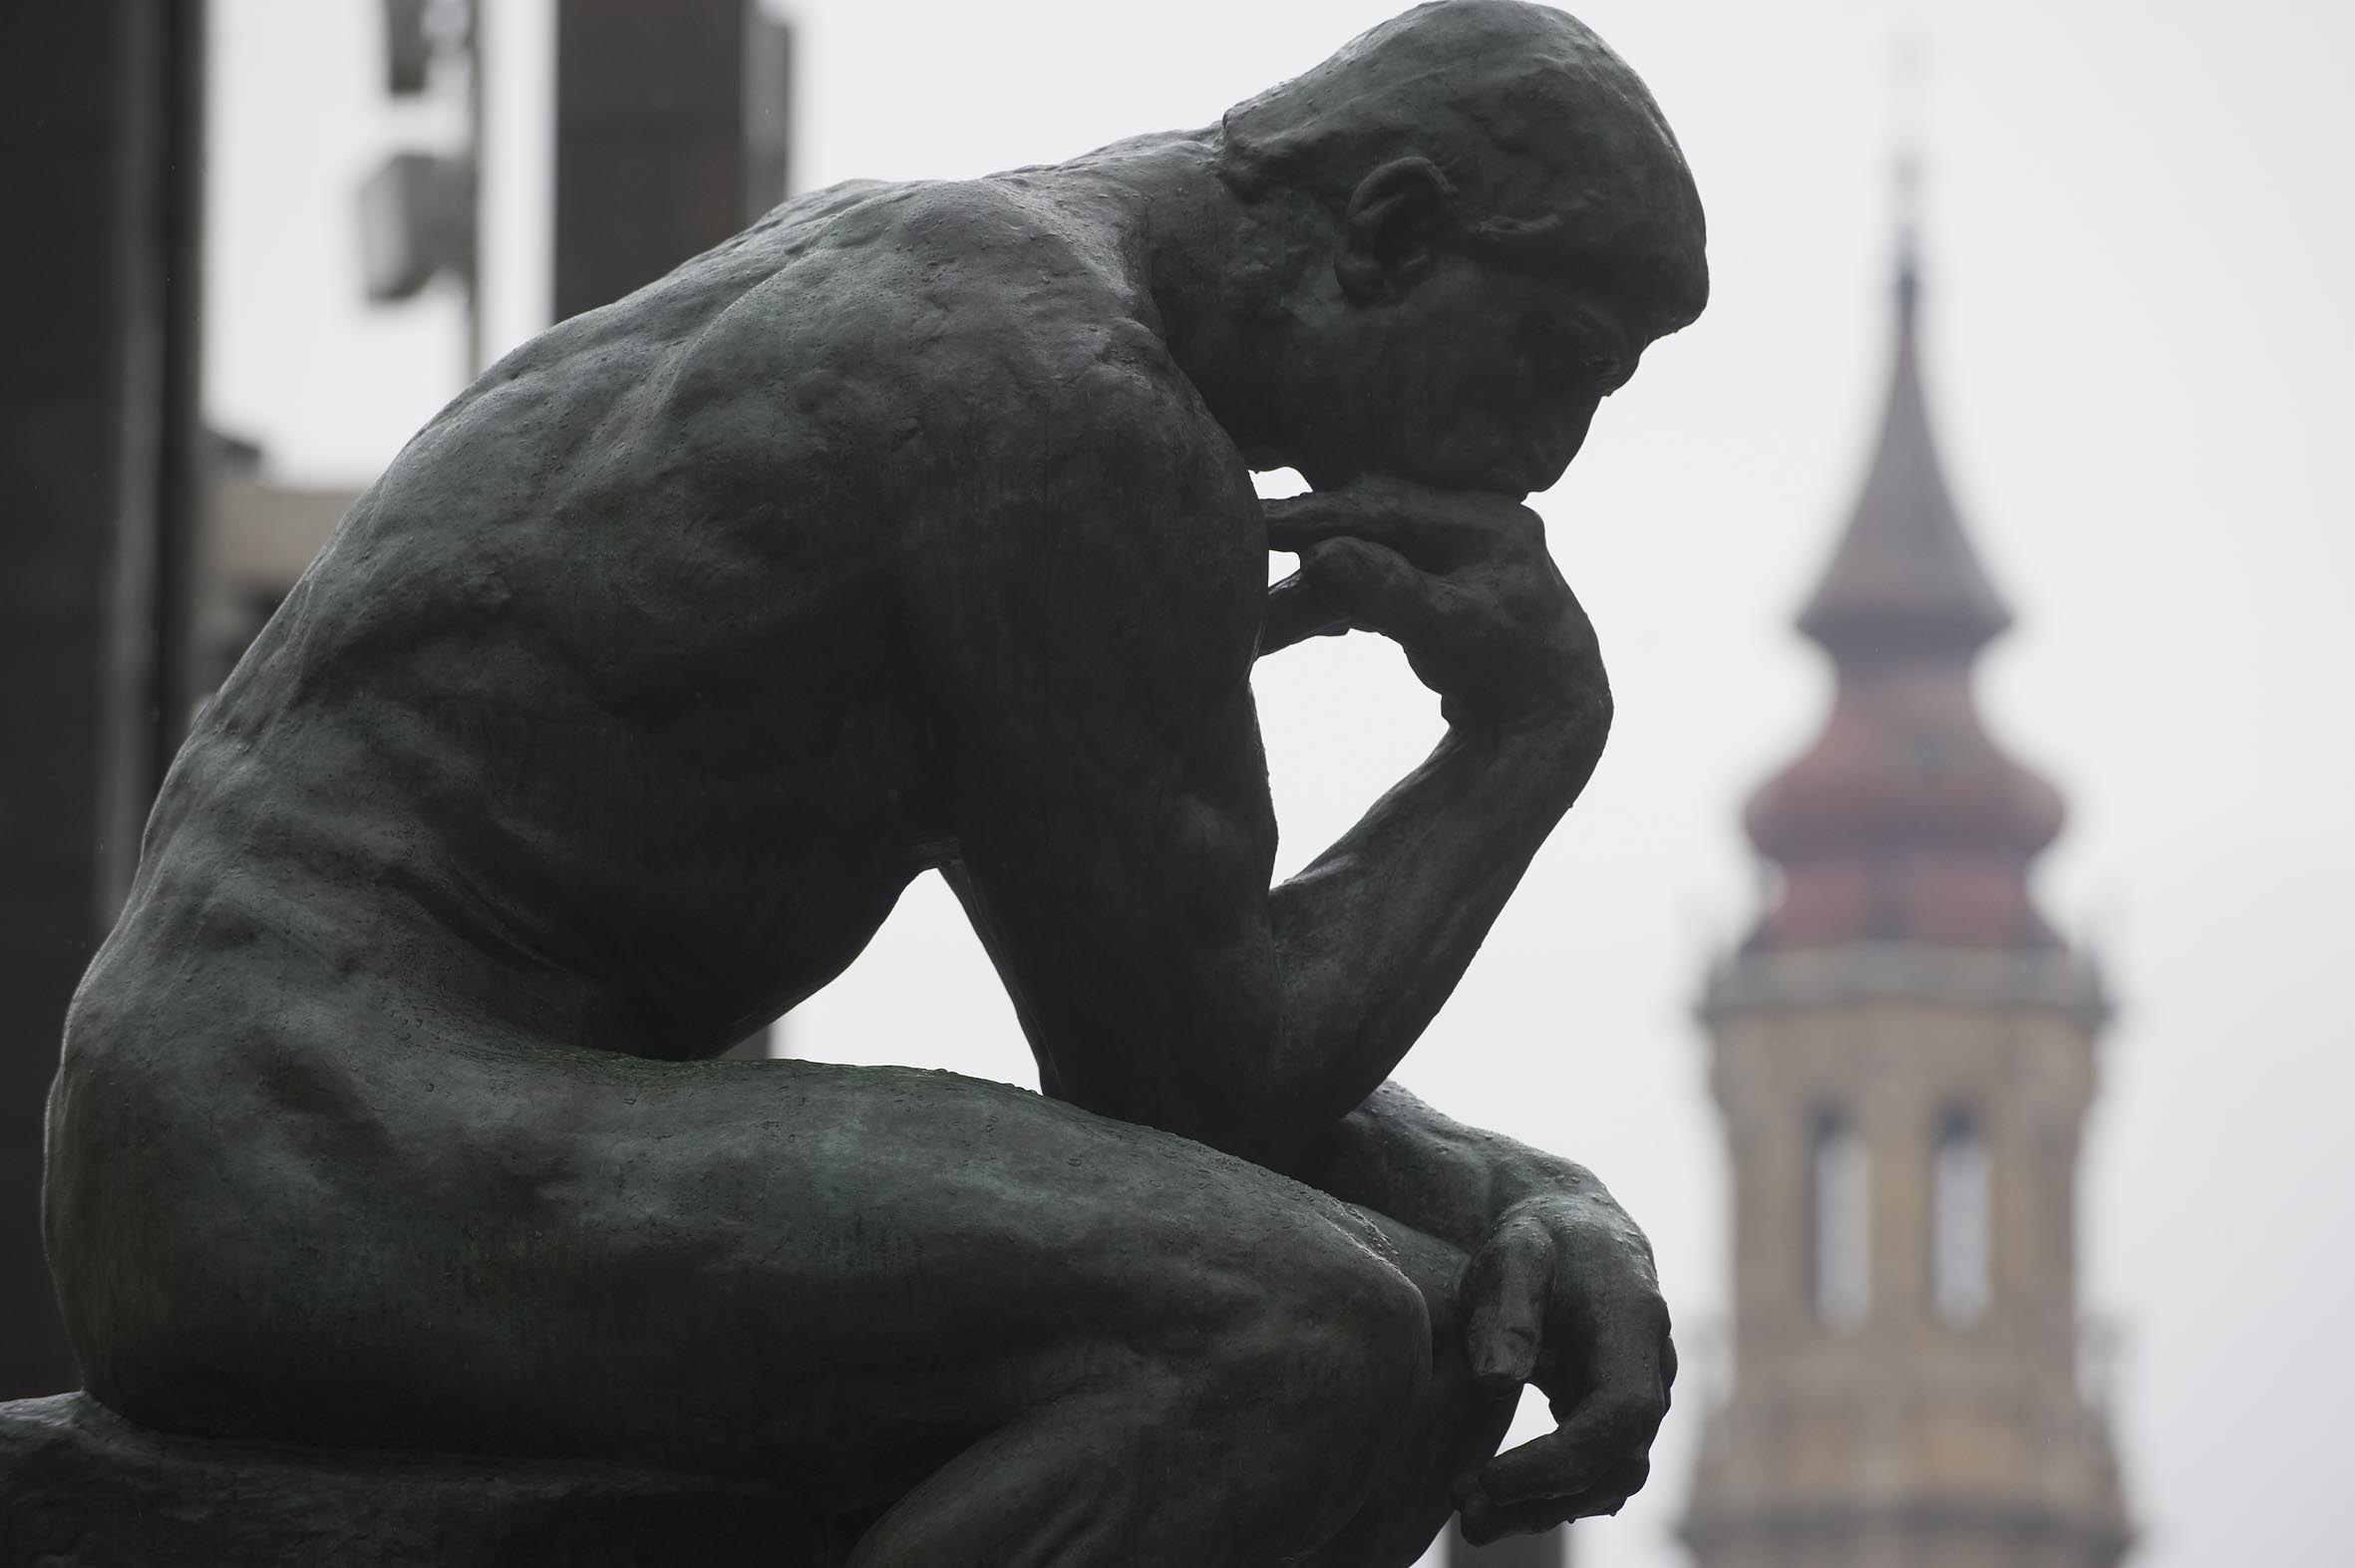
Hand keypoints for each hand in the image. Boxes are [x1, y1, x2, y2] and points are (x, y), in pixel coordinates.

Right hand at [1260, 476, 1607, 742]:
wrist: (1553, 717)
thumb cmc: (1509, 675)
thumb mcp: (1453, 633)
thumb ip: (1392, 592)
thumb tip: (1321, 557)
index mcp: (1483, 519)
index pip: (1381, 509)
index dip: (1312, 515)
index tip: (1253, 521)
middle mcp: (1473, 518)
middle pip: (1367, 525)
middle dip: (1303, 545)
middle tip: (1239, 549)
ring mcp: (1457, 547)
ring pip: (1366, 555)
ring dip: (1315, 587)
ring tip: (1264, 620)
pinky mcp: (1441, 576)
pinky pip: (1377, 577)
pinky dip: (1340, 601)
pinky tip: (1314, 626)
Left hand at [1451, 1188, 1674, 1543]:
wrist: (1572, 1225)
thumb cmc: (1538, 1236)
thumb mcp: (1513, 1251)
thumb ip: (1507, 1309)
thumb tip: (1495, 1381)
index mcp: (1633, 1325)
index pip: (1618, 1415)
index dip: (1561, 1461)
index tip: (1491, 1481)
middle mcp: (1652, 1370)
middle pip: (1619, 1463)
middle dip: (1546, 1500)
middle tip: (1468, 1516)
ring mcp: (1640, 1396)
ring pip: (1611, 1478)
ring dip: (1547, 1508)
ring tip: (1472, 1517)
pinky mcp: (1616, 1414)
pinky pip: (1598, 1470)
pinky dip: (1555, 1495)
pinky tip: (1498, 1502)